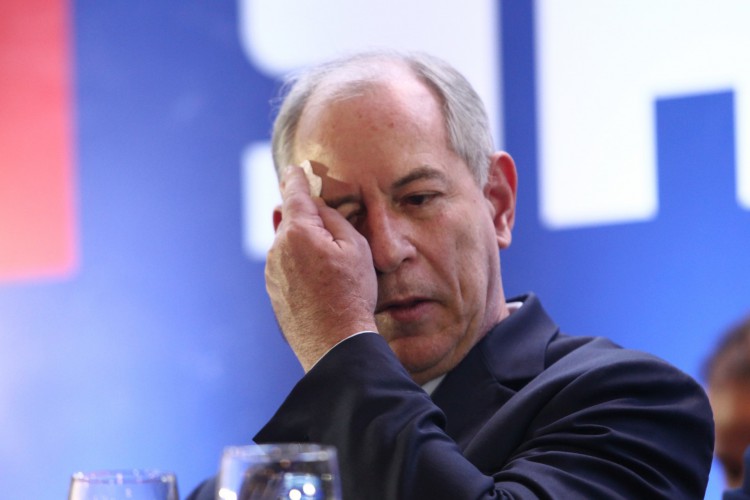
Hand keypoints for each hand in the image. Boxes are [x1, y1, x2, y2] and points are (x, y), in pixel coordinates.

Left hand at [265, 165, 377, 370]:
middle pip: (288, 219)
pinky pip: (285, 266)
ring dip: (302, 242)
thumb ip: (334, 220)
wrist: (335, 343)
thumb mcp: (355, 247)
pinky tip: (319, 279)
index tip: (295, 169)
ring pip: (287, 245)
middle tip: (322, 216)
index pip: (294, 193)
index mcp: (298, 232)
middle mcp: (278, 249)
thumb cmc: (351, 293)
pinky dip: (298, 263)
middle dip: (302, 214)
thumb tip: (318, 210)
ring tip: (329, 259)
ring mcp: (272, 272)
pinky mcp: (273, 291)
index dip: (297, 178)